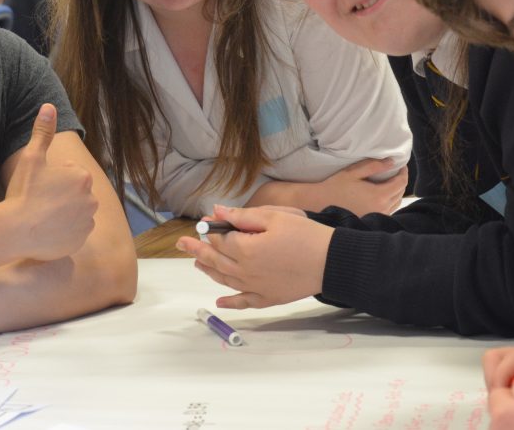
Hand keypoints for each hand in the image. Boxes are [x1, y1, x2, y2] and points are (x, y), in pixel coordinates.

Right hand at [3, 104, 96, 261]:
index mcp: (82, 177)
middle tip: (40, 201)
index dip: (54, 179)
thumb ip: (43, 132)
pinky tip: (47, 230)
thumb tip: (49, 106)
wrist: (15, 230)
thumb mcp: (31, 158)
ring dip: (65, 213)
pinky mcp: (81, 240)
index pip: (72, 174)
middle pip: (77, 193)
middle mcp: (91, 199)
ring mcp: (88, 222)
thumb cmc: (23, 192)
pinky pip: (75, 232)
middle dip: (63, 196)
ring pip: (77, 213)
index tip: (40, 186)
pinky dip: (65, 231)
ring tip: (42, 216)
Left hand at [175, 204, 330, 308]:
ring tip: (196, 263)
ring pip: (224, 279)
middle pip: (216, 260)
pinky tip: (219, 302)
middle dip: (197, 249)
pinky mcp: (268, 298)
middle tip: (181, 244)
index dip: (210, 229)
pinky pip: (244, 301)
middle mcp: (244, 271)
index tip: (203, 222)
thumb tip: (217, 212)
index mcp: (245, 249)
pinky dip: (230, 302)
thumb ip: (242, 216)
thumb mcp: (275, 217)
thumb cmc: (305, 235)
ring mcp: (255, 287)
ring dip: (208, 270)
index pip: (219, 238)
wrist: (332, 262)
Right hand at [247, 158, 405, 214]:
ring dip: (395, 192)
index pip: (401, 182)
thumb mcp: (353, 172)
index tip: (400, 165)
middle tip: (395, 171)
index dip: (403, 172)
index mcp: (379, 196)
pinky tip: (380, 195)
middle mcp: (381, 209)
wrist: (318, 204)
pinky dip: (389, 201)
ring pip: (395, 203)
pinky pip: (387, 210)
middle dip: (400, 181)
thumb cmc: (334, 186)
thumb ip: (373, 166)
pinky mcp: (370, 221)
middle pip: (400, 193)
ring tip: (389, 181)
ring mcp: (376, 217)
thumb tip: (392, 161)